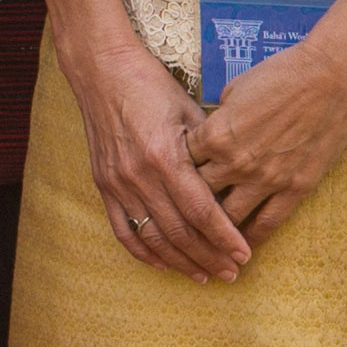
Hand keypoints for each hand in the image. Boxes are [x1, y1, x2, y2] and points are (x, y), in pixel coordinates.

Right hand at [63, 18, 249, 282]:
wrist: (102, 71)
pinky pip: (123, 229)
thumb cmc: (152, 86)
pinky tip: (163, 265)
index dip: (224, 237)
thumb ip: (209, 150)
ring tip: (204, 275)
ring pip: (153, 237)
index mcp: (166, 155)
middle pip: (179, 232)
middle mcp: (140, 175)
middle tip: (232, 273)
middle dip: (209, 257)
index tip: (244, 255)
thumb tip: (237, 181)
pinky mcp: (104, 184)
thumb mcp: (189, 112)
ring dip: (181, 262)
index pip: (201, 211)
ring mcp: (118, 183)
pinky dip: (144, 252)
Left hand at [182, 34, 346, 254]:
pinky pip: (266, 224)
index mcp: (215, 135)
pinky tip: (240, 249)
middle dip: (188, 207)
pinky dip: (249, 239)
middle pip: (198, 196)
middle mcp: (235, 163)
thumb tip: (207, 132)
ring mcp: (265, 179)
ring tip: (205, 244)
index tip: (173, 182)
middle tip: (181, 219)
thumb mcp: (234, 89)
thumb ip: (217, 118)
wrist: (331, 78)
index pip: (181, 165)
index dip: (176, 172)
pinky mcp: (294, 189)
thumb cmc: (281, 75)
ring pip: (227, 218)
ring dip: (214, 232)